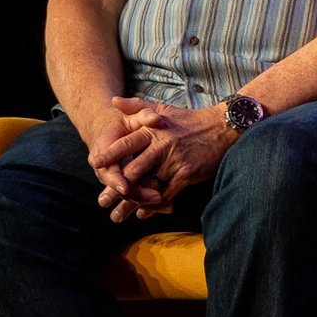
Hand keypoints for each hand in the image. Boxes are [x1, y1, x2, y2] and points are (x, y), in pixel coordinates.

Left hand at [89, 95, 233, 218]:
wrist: (221, 128)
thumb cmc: (188, 120)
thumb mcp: (162, 109)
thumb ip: (136, 106)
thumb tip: (113, 100)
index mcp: (154, 130)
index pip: (127, 143)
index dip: (110, 154)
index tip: (95, 164)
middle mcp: (163, 145)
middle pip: (134, 171)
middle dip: (116, 189)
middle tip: (101, 201)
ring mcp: (175, 161)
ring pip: (147, 186)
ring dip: (130, 204)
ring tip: (116, 216)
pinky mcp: (187, 174)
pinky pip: (166, 194)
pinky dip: (152, 206)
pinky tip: (142, 214)